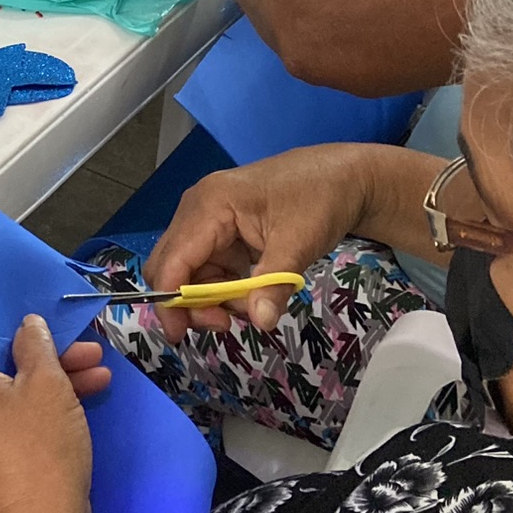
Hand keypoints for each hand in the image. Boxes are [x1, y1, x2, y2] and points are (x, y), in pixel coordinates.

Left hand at [0, 319, 105, 512]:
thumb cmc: (40, 446)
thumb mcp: (46, 384)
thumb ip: (36, 344)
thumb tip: (26, 324)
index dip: (14, 321)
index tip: (47, 314)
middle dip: (47, 351)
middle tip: (89, 347)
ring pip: (14, 386)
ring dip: (56, 375)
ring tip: (100, 370)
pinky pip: (18, 411)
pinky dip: (48, 401)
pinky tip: (90, 391)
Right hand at [143, 149, 372, 341]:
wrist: (343, 176)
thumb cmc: (319, 198)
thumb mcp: (300, 242)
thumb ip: (275, 284)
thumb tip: (261, 322)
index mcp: (210, 205)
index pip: (173, 260)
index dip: (170, 301)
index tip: (180, 335)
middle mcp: (197, 210)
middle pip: (170, 267)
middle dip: (188, 303)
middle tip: (224, 324)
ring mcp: (207, 221)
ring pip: (187, 273)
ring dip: (210, 299)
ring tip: (252, 305)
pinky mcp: (220, 233)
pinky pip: (207, 269)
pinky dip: (222, 289)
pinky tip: (251, 294)